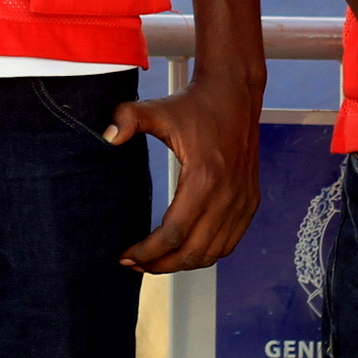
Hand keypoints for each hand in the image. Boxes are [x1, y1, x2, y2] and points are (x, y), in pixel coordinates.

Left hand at [110, 72, 260, 271]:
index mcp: (204, 178)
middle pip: (193, 252)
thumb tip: (107, 138)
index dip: (147, 252)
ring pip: (214, 253)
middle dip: (162, 265)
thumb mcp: (157, 109)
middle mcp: (228, 195)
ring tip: (156, 261)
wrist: (235, 93)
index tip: (125, 256)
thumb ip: (127, 118)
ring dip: (184, 263)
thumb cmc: (194, 104)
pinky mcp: (250, 201)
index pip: (174, 234)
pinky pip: (230, 243)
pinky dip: (208, 254)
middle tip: (135, 264)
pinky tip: (185, 250)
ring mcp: (243, 201)